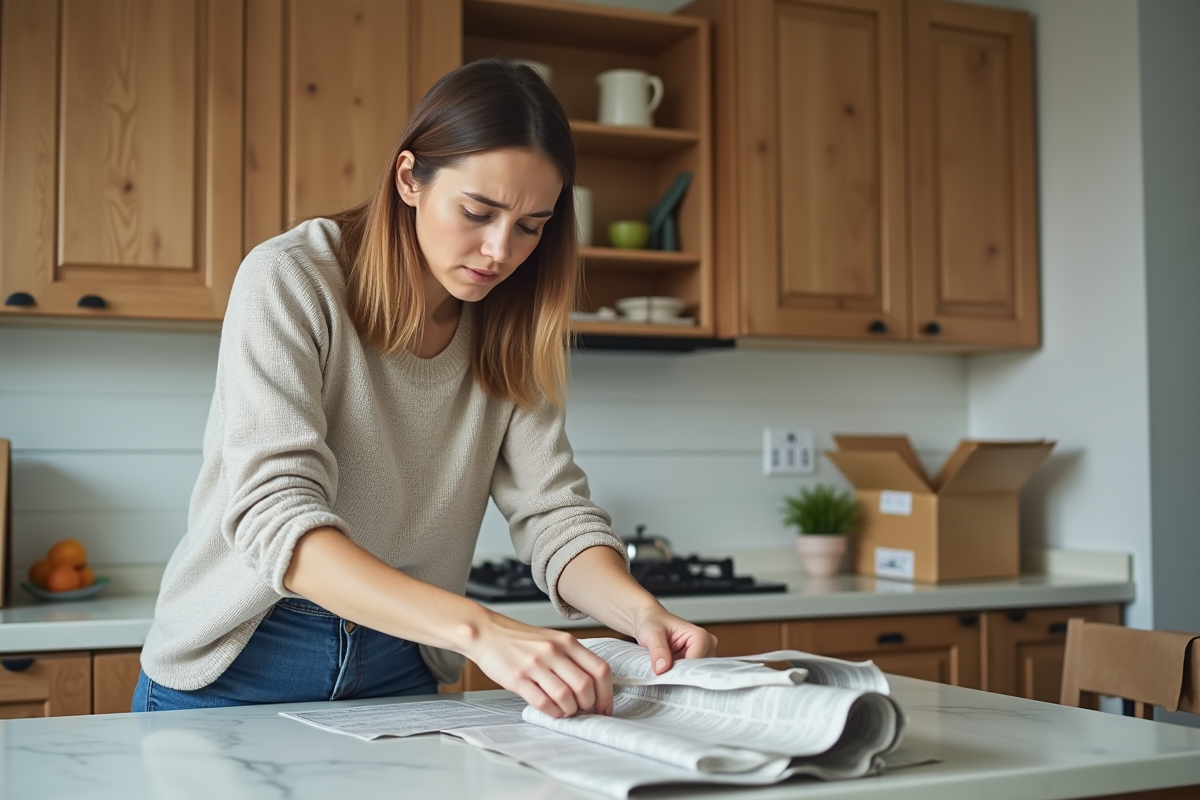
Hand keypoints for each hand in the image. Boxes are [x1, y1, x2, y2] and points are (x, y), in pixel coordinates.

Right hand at [465, 611, 613, 718]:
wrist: (486, 632)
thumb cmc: (519, 639)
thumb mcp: (552, 640)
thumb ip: (572, 658)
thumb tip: (593, 688)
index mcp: (566, 641)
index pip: (600, 669)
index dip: (607, 694)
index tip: (605, 707)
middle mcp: (553, 651)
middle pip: (585, 686)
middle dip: (589, 705)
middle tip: (584, 711)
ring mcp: (535, 664)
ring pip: (565, 696)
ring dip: (570, 710)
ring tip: (566, 711)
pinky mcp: (517, 678)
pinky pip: (542, 702)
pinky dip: (552, 712)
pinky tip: (552, 711)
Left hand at [631, 608, 717, 674]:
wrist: (650, 620)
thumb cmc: (654, 622)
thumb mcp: (652, 633)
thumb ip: (658, 650)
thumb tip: (662, 669)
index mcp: (701, 636)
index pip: (695, 663)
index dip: (679, 671)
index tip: (663, 674)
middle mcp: (707, 646)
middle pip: (696, 670)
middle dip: (678, 674)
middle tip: (661, 673)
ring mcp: (703, 655)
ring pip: (692, 674)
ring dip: (677, 675)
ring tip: (662, 669)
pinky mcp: (695, 662)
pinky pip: (688, 674)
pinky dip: (676, 675)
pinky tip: (666, 670)